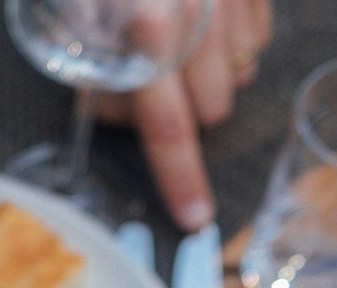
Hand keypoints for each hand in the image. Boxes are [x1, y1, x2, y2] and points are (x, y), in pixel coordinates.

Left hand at [98, 0, 271, 230]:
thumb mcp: (80, 12)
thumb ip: (100, 68)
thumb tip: (120, 114)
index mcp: (147, 26)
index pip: (166, 125)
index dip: (179, 178)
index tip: (196, 218)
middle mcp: (199, 13)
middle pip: (210, 108)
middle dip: (184, 108)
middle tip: (147, 80)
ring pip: (239, 76)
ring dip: (208, 74)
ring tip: (175, 42)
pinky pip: (257, 38)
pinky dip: (230, 40)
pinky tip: (205, 17)